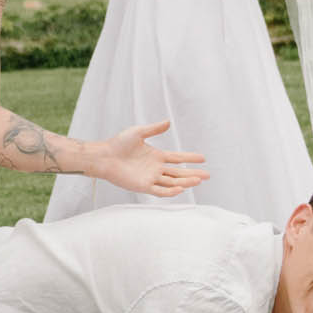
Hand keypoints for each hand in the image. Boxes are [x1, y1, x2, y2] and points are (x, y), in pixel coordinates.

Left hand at [86, 119, 207, 198]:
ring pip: (172, 182)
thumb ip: (154, 129)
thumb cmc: (118, 144)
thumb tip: (168, 121)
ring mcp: (150, 178)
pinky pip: (160, 190)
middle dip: (193, 173)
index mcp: (156, 156)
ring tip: (199, 180)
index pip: (177, 158)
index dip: (190, 158)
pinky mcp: (143, 186)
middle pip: (179, 173)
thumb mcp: (138, 133)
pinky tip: (181, 188)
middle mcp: (156, 168)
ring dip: (186, 182)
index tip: (203, 158)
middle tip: (208, 175)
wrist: (104, 156)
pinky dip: (171, 191)